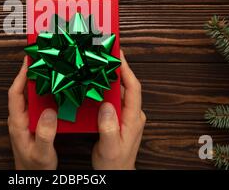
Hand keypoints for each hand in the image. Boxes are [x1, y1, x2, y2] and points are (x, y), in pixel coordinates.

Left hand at [8, 57, 57, 169]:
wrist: (32, 177)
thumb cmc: (33, 167)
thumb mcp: (41, 152)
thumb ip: (44, 134)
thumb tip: (50, 112)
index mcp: (17, 122)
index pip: (15, 93)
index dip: (21, 75)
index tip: (28, 60)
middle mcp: (21, 118)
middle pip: (24, 90)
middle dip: (32, 73)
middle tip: (43, 59)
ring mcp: (28, 120)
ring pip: (32, 96)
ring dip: (41, 82)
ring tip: (52, 68)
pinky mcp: (36, 123)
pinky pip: (40, 104)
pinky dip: (48, 94)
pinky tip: (58, 90)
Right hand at [92, 50, 145, 169]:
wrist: (117, 173)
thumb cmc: (115, 163)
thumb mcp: (110, 147)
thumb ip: (109, 127)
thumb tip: (106, 106)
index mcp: (134, 118)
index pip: (134, 88)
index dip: (127, 70)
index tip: (118, 55)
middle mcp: (132, 114)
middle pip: (126, 86)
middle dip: (117, 69)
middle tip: (105, 54)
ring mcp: (126, 116)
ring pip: (119, 91)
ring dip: (109, 78)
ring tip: (98, 64)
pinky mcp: (118, 118)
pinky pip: (113, 99)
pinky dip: (104, 89)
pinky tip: (94, 85)